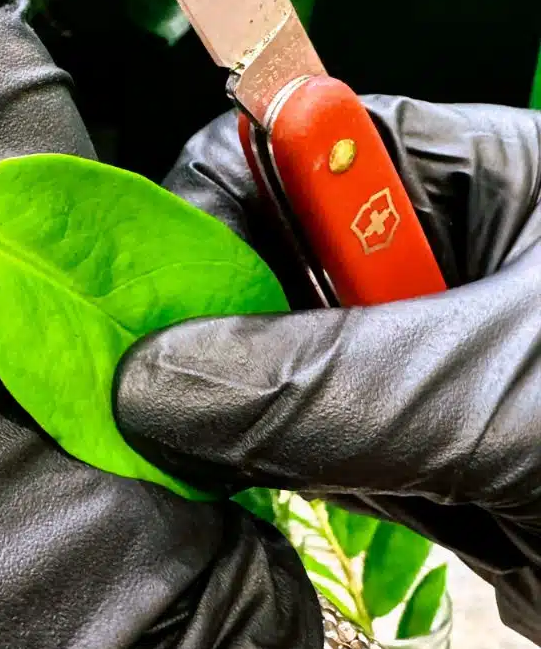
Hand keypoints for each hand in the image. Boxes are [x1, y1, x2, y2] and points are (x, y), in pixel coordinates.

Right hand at [114, 96, 540, 643]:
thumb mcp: (504, 392)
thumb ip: (317, 382)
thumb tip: (145, 380)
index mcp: (487, 176)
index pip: (296, 144)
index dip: (216, 205)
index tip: (160, 306)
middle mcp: (450, 254)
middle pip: (277, 257)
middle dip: (235, 332)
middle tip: (192, 411)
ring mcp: (436, 353)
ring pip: (289, 365)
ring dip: (275, 424)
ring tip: (316, 472)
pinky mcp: (432, 445)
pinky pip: (321, 447)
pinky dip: (307, 481)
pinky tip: (335, 503)